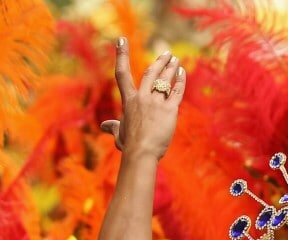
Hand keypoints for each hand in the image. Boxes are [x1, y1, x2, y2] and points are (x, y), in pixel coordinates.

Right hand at [100, 39, 185, 157]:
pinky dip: (180, 81)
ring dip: (171, 68)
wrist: (141, 153)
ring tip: (176, 60)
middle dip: (159, 61)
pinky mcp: (170, 110)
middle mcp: (142, 98)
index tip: (121, 40)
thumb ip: (113, 126)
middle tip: (167, 53)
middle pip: (151, 72)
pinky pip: (176, 92)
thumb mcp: (119, 134)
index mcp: (129, 101)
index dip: (121, 55)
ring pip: (165, 80)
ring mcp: (156, 103)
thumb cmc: (129, 145)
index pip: (122, 73)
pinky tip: (183, 73)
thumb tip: (104, 126)